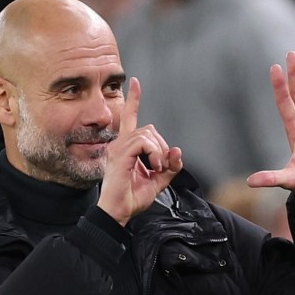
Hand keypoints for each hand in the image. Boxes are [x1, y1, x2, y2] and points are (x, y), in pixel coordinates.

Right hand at [97, 77, 182, 225]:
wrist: (118, 212)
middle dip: (161, 146)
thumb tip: (177, 150)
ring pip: (147, 134)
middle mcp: (119, 144)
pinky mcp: (120, 154)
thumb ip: (169, 166)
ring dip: (158, 152)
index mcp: (126, 148)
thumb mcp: (158, 181)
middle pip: (148, 128)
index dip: (134, 100)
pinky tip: (153, 167)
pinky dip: (154, 154)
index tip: (136, 82)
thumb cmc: (132, 198)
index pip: (129, 118)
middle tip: (161, 166)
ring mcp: (118, 148)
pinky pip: (144, 142)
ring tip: (156, 169)